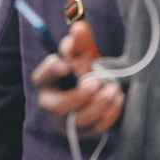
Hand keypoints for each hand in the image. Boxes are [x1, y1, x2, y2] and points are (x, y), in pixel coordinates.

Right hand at [31, 21, 123, 137]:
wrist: (95, 86)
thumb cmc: (81, 66)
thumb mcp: (79, 51)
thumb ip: (77, 40)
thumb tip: (79, 27)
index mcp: (46, 81)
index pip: (41, 77)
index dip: (51, 72)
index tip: (65, 64)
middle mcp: (52, 103)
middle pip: (58, 106)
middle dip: (77, 96)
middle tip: (96, 82)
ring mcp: (67, 121)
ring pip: (79, 120)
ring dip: (98, 105)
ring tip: (114, 89)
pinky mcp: (83, 132)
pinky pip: (95, 129)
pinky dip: (109, 115)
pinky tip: (118, 100)